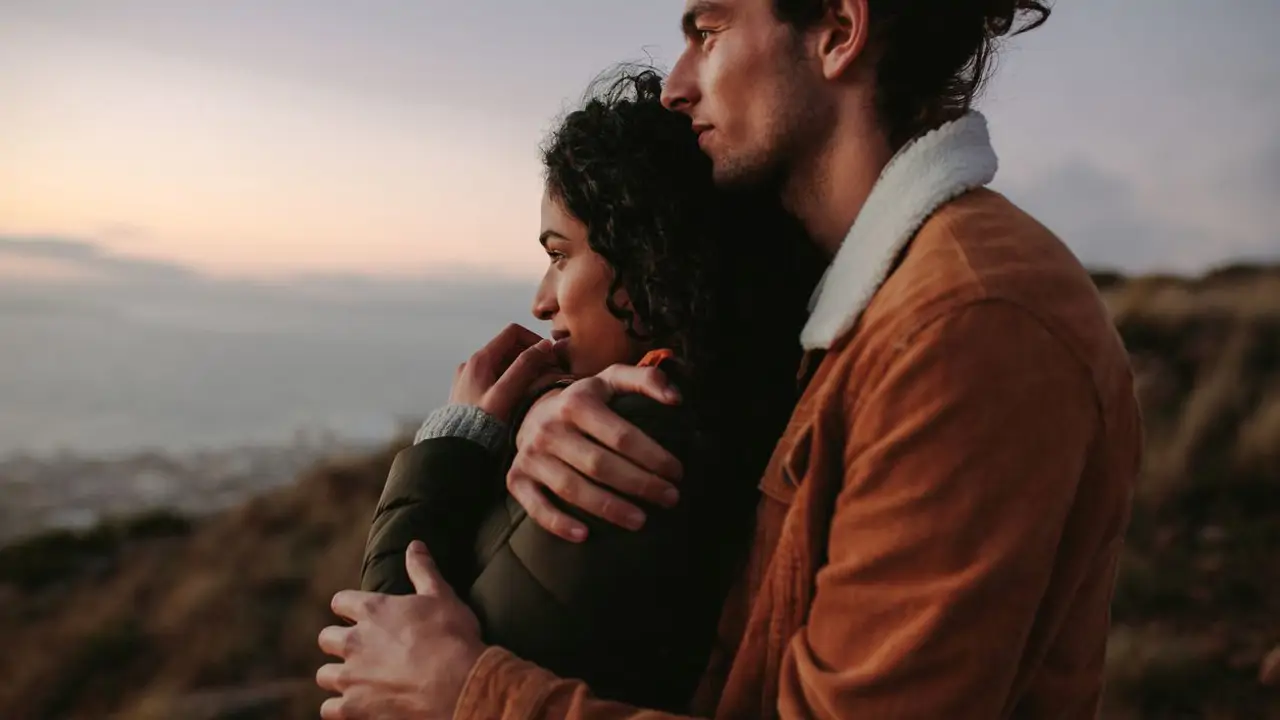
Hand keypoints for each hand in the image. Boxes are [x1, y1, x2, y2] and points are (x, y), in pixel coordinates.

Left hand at [317, 541, 484, 719]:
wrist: (459, 684)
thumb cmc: (452, 636)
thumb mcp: (442, 596)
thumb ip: (423, 570)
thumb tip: (415, 545)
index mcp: (372, 610)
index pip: (340, 602)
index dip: (348, 607)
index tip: (359, 614)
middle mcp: (354, 641)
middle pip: (326, 639)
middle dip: (338, 643)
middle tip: (359, 650)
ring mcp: (351, 677)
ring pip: (324, 675)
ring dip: (337, 676)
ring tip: (356, 680)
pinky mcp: (354, 708)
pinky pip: (329, 709)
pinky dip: (339, 708)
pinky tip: (355, 706)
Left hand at [450, 323, 561, 421]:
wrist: (455, 451)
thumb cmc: (481, 425)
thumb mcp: (506, 394)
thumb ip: (525, 367)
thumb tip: (545, 346)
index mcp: (480, 359)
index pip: (513, 332)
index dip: (535, 340)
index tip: (550, 358)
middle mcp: (471, 364)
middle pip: (509, 347)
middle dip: (531, 357)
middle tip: (549, 375)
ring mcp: (469, 378)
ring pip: (503, 363)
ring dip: (522, 371)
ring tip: (535, 389)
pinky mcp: (469, 392)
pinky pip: (495, 378)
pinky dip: (511, 382)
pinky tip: (518, 400)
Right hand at [507, 364, 683, 541]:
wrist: (531, 413)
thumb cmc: (584, 401)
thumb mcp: (611, 380)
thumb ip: (646, 380)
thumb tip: (676, 399)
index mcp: (577, 402)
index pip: (621, 436)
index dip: (653, 456)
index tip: (677, 473)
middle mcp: (550, 428)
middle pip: (600, 464)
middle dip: (640, 485)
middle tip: (670, 499)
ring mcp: (531, 456)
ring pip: (572, 489)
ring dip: (609, 508)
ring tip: (641, 521)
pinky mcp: (517, 479)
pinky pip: (536, 506)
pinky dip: (559, 523)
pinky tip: (585, 536)